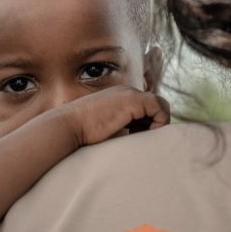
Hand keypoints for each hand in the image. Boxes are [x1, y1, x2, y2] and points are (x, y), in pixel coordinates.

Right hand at [54, 86, 170, 146]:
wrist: (69, 126)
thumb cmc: (83, 133)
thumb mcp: (108, 129)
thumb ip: (124, 128)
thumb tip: (141, 139)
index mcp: (120, 97)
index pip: (147, 107)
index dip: (149, 123)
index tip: (137, 138)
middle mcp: (127, 92)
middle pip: (157, 104)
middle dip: (156, 123)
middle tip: (144, 139)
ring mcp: (130, 93)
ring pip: (161, 105)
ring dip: (158, 123)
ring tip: (145, 138)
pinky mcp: (132, 100)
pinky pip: (159, 109)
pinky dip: (158, 123)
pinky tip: (144, 135)